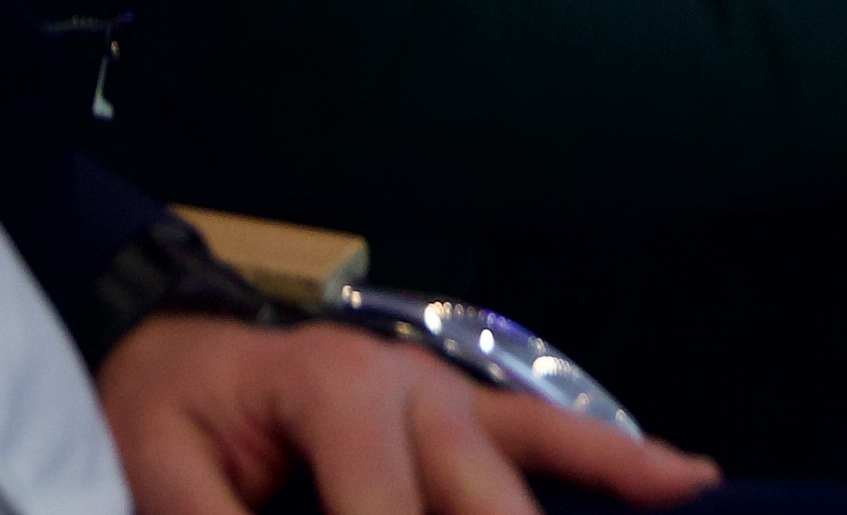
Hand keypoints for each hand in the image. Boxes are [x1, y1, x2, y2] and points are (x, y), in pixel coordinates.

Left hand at [97, 315, 716, 514]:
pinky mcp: (470, 413)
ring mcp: (452, 394)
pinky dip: (616, 461)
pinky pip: (554, 436)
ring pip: (522, 482)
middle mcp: (413, 382)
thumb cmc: (168, 409)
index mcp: (336, 389)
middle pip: (478, 503)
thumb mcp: (157, 469)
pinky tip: (689, 484)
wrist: (174, 348)